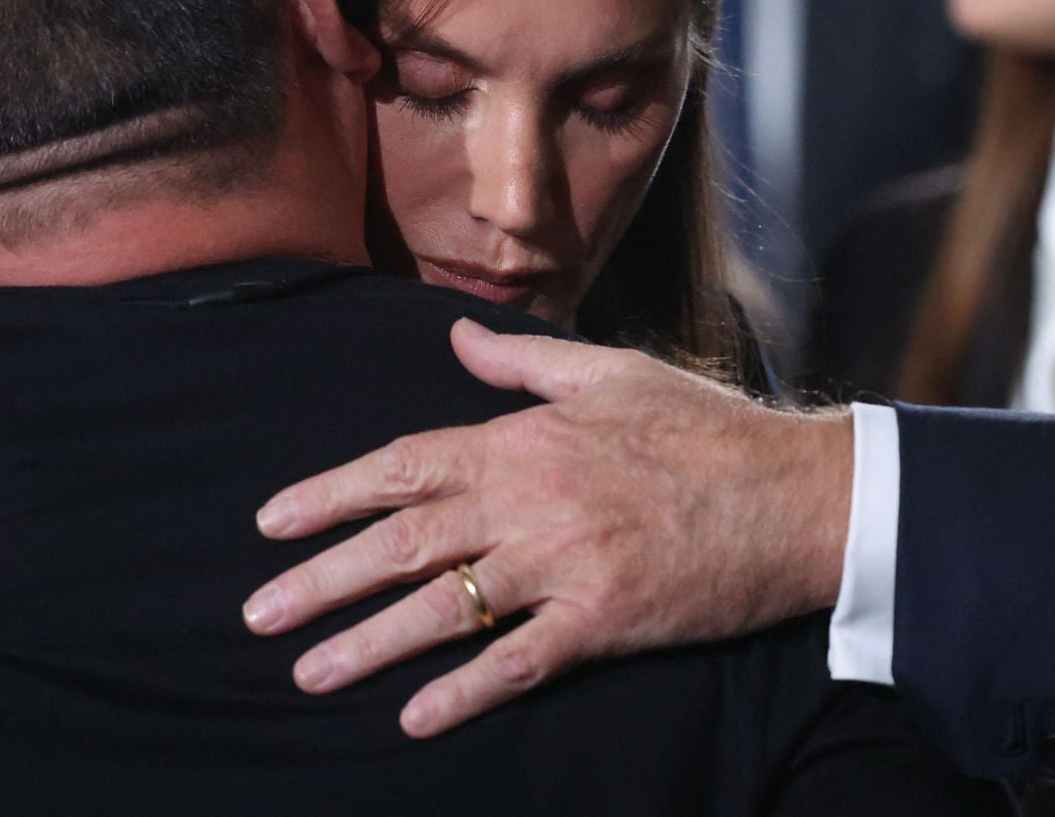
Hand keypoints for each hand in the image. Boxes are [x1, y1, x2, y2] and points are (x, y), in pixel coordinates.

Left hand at [242, 319, 852, 737]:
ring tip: (307, 673)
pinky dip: (463, 691)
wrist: (795, 494)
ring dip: (368, 644)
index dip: (328, 496)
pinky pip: (518, 663)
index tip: (271, 524)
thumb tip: (455, 337)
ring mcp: (561, 565)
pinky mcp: (602, 622)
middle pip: (400, 543)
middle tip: (258, 612)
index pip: (400, 468)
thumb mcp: (606, 372)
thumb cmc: (701, 428)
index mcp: (518, 442)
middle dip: (320, 579)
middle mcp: (525, 502)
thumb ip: (520, 361)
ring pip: (442, 608)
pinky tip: (414, 718)